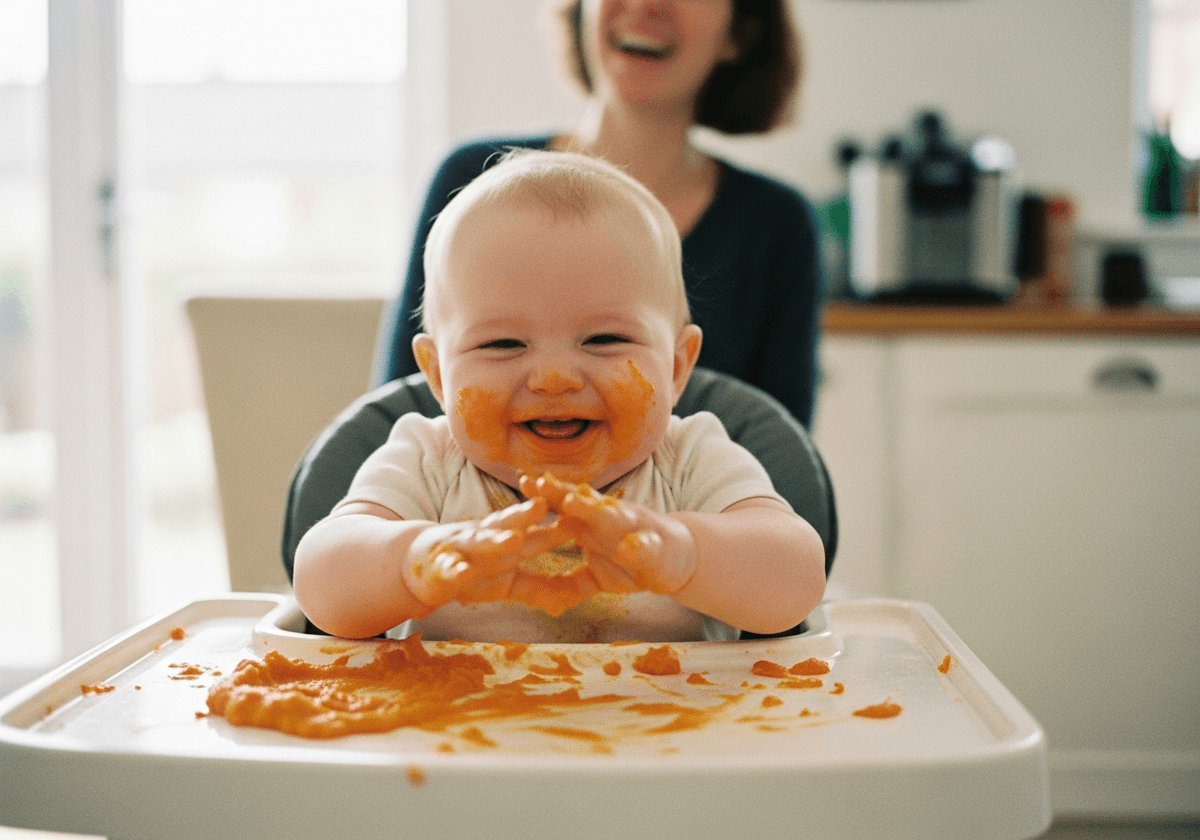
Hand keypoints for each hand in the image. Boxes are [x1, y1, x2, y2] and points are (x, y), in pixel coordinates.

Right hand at [402, 497, 573, 610]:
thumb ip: (537, 588)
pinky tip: (464, 571)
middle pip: (507, 524)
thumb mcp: (508, 582)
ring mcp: (462, 550)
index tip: (578, 515)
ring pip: (479, 542)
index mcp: (504, 539)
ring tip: (513, 539)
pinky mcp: (441, 567)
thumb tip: (571, 599)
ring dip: (495, 540)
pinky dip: (456, 569)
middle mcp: (485, 538)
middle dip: (525, 515)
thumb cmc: (472, 570)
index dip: (554, 524)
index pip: (533, 530)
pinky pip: (449, 567)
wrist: (423, 570)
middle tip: (544, 505)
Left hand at [519, 473, 697, 596]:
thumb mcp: (596, 578)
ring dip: (592, 509)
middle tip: (539, 484)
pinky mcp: (653, 547)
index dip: (544, 495)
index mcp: (591, 523)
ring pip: (610, 515)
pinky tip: (626, 549)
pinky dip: (635, 547)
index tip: (522, 483)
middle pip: (582, 502)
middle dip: (560, 493)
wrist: (676, 560)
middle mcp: (609, 518)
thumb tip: (545, 605)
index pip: (564, 504)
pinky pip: (643, 546)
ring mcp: (631, 529)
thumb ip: (571, 586)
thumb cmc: (631, 561)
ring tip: (573, 502)